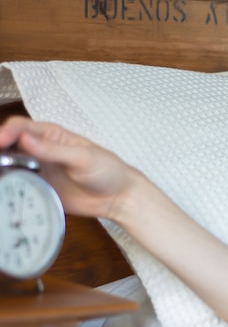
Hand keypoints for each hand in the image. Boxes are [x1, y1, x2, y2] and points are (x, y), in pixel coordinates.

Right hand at [0, 116, 137, 220]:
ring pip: (7, 166)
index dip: (6, 132)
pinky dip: (5, 187)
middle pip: (8, 145)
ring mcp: (37, 171)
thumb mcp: (83, 158)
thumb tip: (24, 139)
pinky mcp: (38, 190)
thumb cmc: (107, 171)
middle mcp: (39, 151)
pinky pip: (15, 187)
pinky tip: (2, 192)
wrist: (118, 198)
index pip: (21, 127)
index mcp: (51, 135)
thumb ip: (54, 150)